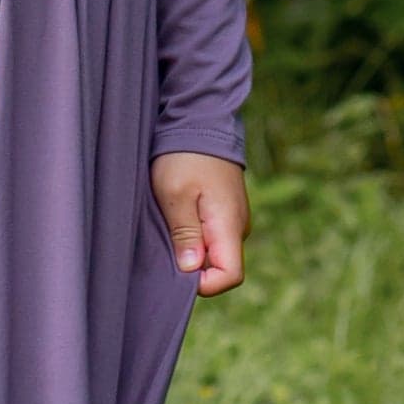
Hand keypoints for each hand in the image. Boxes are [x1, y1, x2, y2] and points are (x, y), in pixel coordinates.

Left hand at [150, 151, 248, 297]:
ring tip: (168, 222)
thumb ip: (185, 234)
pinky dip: (193, 234)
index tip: (177, 267)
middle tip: (164, 242)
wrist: (200, 120)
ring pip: (214, 251)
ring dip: (191, 247)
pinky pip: (211, 235)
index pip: (230, 276)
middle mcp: (238, 226)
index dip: (204, 283)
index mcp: (230, 225)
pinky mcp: (225, 210)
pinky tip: (175, 216)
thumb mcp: (175, 194)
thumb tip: (192, 270)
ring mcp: (233, 218)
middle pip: (220, 267)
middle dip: (193, 266)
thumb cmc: (184, 156)